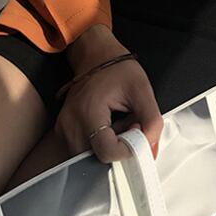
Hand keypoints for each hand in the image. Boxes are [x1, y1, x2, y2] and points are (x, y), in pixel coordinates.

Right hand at [57, 26, 163, 164]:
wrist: (97, 56)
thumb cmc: (117, 69)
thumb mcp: (142, 90)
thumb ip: (152, 121)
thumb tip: (150, 148)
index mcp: (88, 110)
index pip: (106, 152)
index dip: (127, 149)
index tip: (136, 133)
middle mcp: (71, 123)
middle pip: (97, 159)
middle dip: (117, 150)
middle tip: (127, 126)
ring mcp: (64, 129)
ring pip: (89, 158)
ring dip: (107, 149)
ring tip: (117, 124)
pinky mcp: (63, 132)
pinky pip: (82, 151)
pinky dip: (98, 145)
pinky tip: (107, 127)